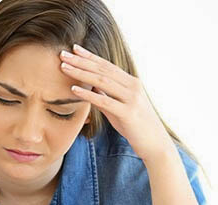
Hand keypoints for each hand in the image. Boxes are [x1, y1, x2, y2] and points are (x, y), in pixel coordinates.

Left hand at [60, 44, 174, 161]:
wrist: (154, 143)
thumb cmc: (135, 126)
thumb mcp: (118, 108)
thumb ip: (106, 97)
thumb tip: (90, 88)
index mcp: (131, 83)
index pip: (107, 65)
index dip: (90, 56)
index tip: (74, 48)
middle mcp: (132, 86)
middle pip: (102, 69)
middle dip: (81, 61)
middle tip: (63, 54)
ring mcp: (131, 99)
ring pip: (102, 81)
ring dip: (81, 73)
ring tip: (64, 67)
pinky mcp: (128, 113)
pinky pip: (105, 101)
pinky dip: (88, 94)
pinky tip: (74, 89)